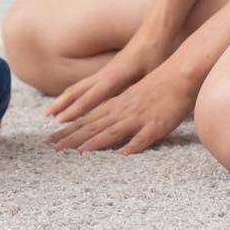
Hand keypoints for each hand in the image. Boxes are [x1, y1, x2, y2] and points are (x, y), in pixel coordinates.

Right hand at [42, 31, 173, 124]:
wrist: (156, 31)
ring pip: (78, 87)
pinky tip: (72, 100)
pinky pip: (85, 85)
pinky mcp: (110, 70)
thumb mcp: (150, 75)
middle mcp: (104, 75)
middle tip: (45, 118)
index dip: (75, 111)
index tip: (60, 121)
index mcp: (113, 78)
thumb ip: (138, 92)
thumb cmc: (156, 54)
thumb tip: (131, 109)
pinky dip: (74, 94)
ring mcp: (105, 71)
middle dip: (61, 106)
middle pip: (76, 91)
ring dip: (64, 100)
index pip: (89, 97)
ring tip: (51, 111)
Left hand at [45, 62, 196, 154]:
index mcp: (115, 104)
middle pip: (92, 126)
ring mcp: (138, 117)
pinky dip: (131, 146)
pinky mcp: (156, 124)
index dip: (68, 130)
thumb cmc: (157, 85)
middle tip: (52, 148)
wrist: (179, 74)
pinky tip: (121, 155)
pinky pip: (143, 138)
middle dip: (71, 138)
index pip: (86, 120)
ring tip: (77, 152)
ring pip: (112, 131)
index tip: (50, 141)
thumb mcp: (131, 97)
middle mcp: (122, 110)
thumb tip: (103, 122)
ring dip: (94, 142)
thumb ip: (117, 109)